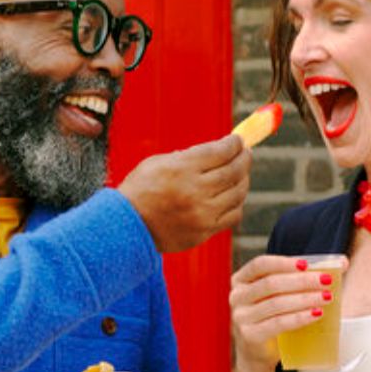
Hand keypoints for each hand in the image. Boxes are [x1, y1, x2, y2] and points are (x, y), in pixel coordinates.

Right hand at [116, 134, 249, 252]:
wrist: (125, 227)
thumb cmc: (139, 191)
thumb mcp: (157, 163)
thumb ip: (188, 156)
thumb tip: (217, 151)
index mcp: (182, 169)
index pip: (221, 151)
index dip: (234, 143)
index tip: (237, 140)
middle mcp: (195, 191)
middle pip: (234, 170)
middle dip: (244, 158)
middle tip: (245, 153)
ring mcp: (202, 213)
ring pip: (238, 193)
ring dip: (243, 179)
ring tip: (241, 173)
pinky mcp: (204, 231)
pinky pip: (233, 215)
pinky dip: (237, 203)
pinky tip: (232, 196)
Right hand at [226, 255, 331, 371]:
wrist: (256, 353)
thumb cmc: (271, 317)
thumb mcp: (280, 295)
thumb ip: (303, 277)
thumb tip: (341, 262)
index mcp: (241, 280)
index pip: (260, 265)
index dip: (284, 262)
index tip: (307, 264)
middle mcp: (236, 297)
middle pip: (271, 284)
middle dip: (302, 281)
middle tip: (326, 281)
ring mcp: (240, 317)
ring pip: (276, 303)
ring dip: (305, 299)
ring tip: (326, 297)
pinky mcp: (250, 335)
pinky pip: (278, 323)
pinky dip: (299, 317)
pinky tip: (316, 314)